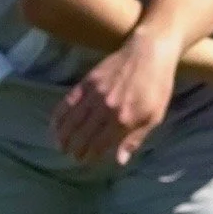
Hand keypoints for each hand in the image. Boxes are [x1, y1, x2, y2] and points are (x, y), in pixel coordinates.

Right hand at [52, 28, 177, 165]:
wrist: (149, 52)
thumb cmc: (157, 86)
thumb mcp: (154, 116)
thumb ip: (135, 139)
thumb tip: (119, 161)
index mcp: (124, 119)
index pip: (100, 143)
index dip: (90, 154)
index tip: (85, 160)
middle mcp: (106, 108)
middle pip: (84, 134)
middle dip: (75, 148)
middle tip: (72, 156)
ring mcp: (95, 94)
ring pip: (72, 120)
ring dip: (63, 135)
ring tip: (59, 145)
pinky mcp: (88, 81)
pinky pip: (69, 102)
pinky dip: (60, 114)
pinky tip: (55, 124)